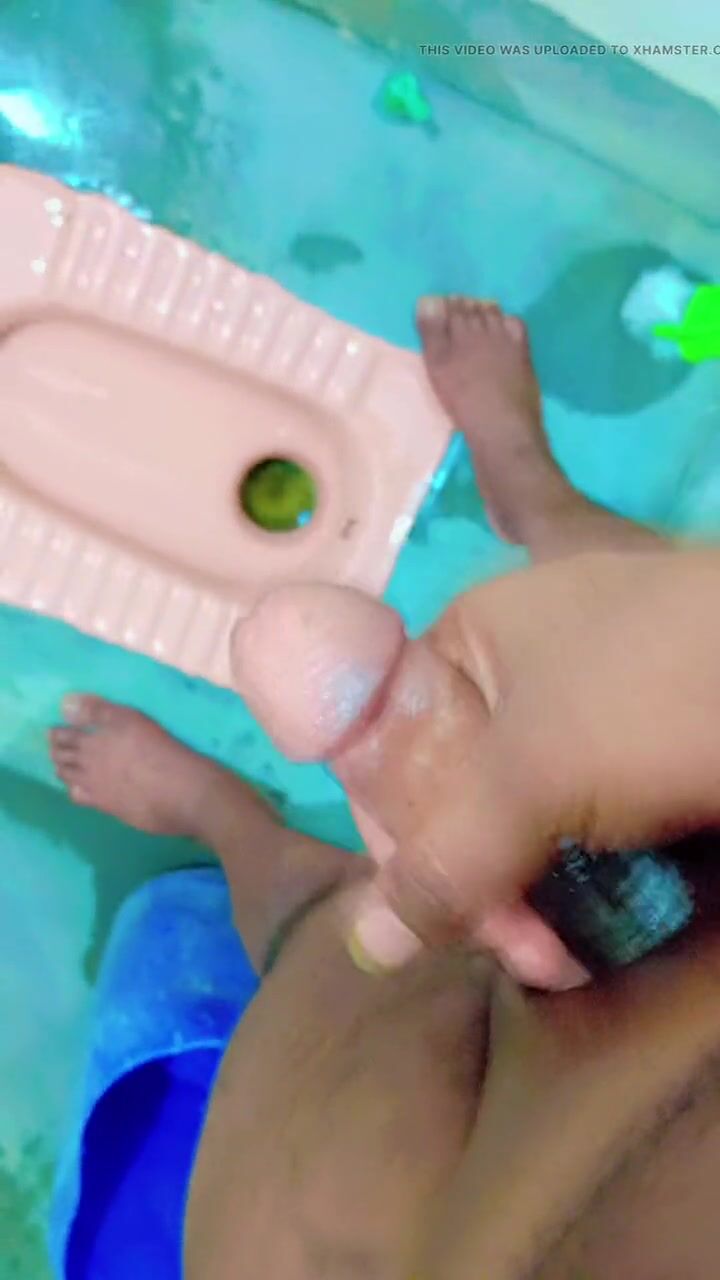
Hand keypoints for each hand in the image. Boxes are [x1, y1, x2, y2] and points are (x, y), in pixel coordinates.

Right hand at [231, 548, 719, 988]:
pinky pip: (581, 830)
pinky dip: (576, 883)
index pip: (390, 748)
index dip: (399, 838)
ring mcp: (592, 713)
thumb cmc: (655, 695)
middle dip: (475, 884)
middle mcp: (522, 669)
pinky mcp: (648, 758)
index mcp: (472, 636)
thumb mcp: (530, 774)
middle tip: (518, 950)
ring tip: (556, 956)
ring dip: (525, 899)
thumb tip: (363, 947)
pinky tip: (584, 934)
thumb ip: (441, 863)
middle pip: (457, 795)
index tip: (431, 911)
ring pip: (522, 823)